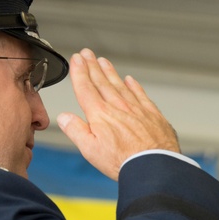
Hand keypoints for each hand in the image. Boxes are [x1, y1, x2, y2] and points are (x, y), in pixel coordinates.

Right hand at [57, 49, 179, 180]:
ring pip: (120, 85)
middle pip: (102, 82)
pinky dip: (134, 86)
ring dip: (110, 72)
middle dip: (92, 66)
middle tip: (87, 54)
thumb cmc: (123, 162)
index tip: (76, 60)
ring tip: (103, 61)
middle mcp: (118, 107)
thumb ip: (76, 131)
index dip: (79, 72)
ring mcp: (137, 109)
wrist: (154, 166)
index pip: (86, 88)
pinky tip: (130, 80)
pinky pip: (141, 94)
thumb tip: (64, 117)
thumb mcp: (90, 150)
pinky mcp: (152, 115)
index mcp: (100, 114)